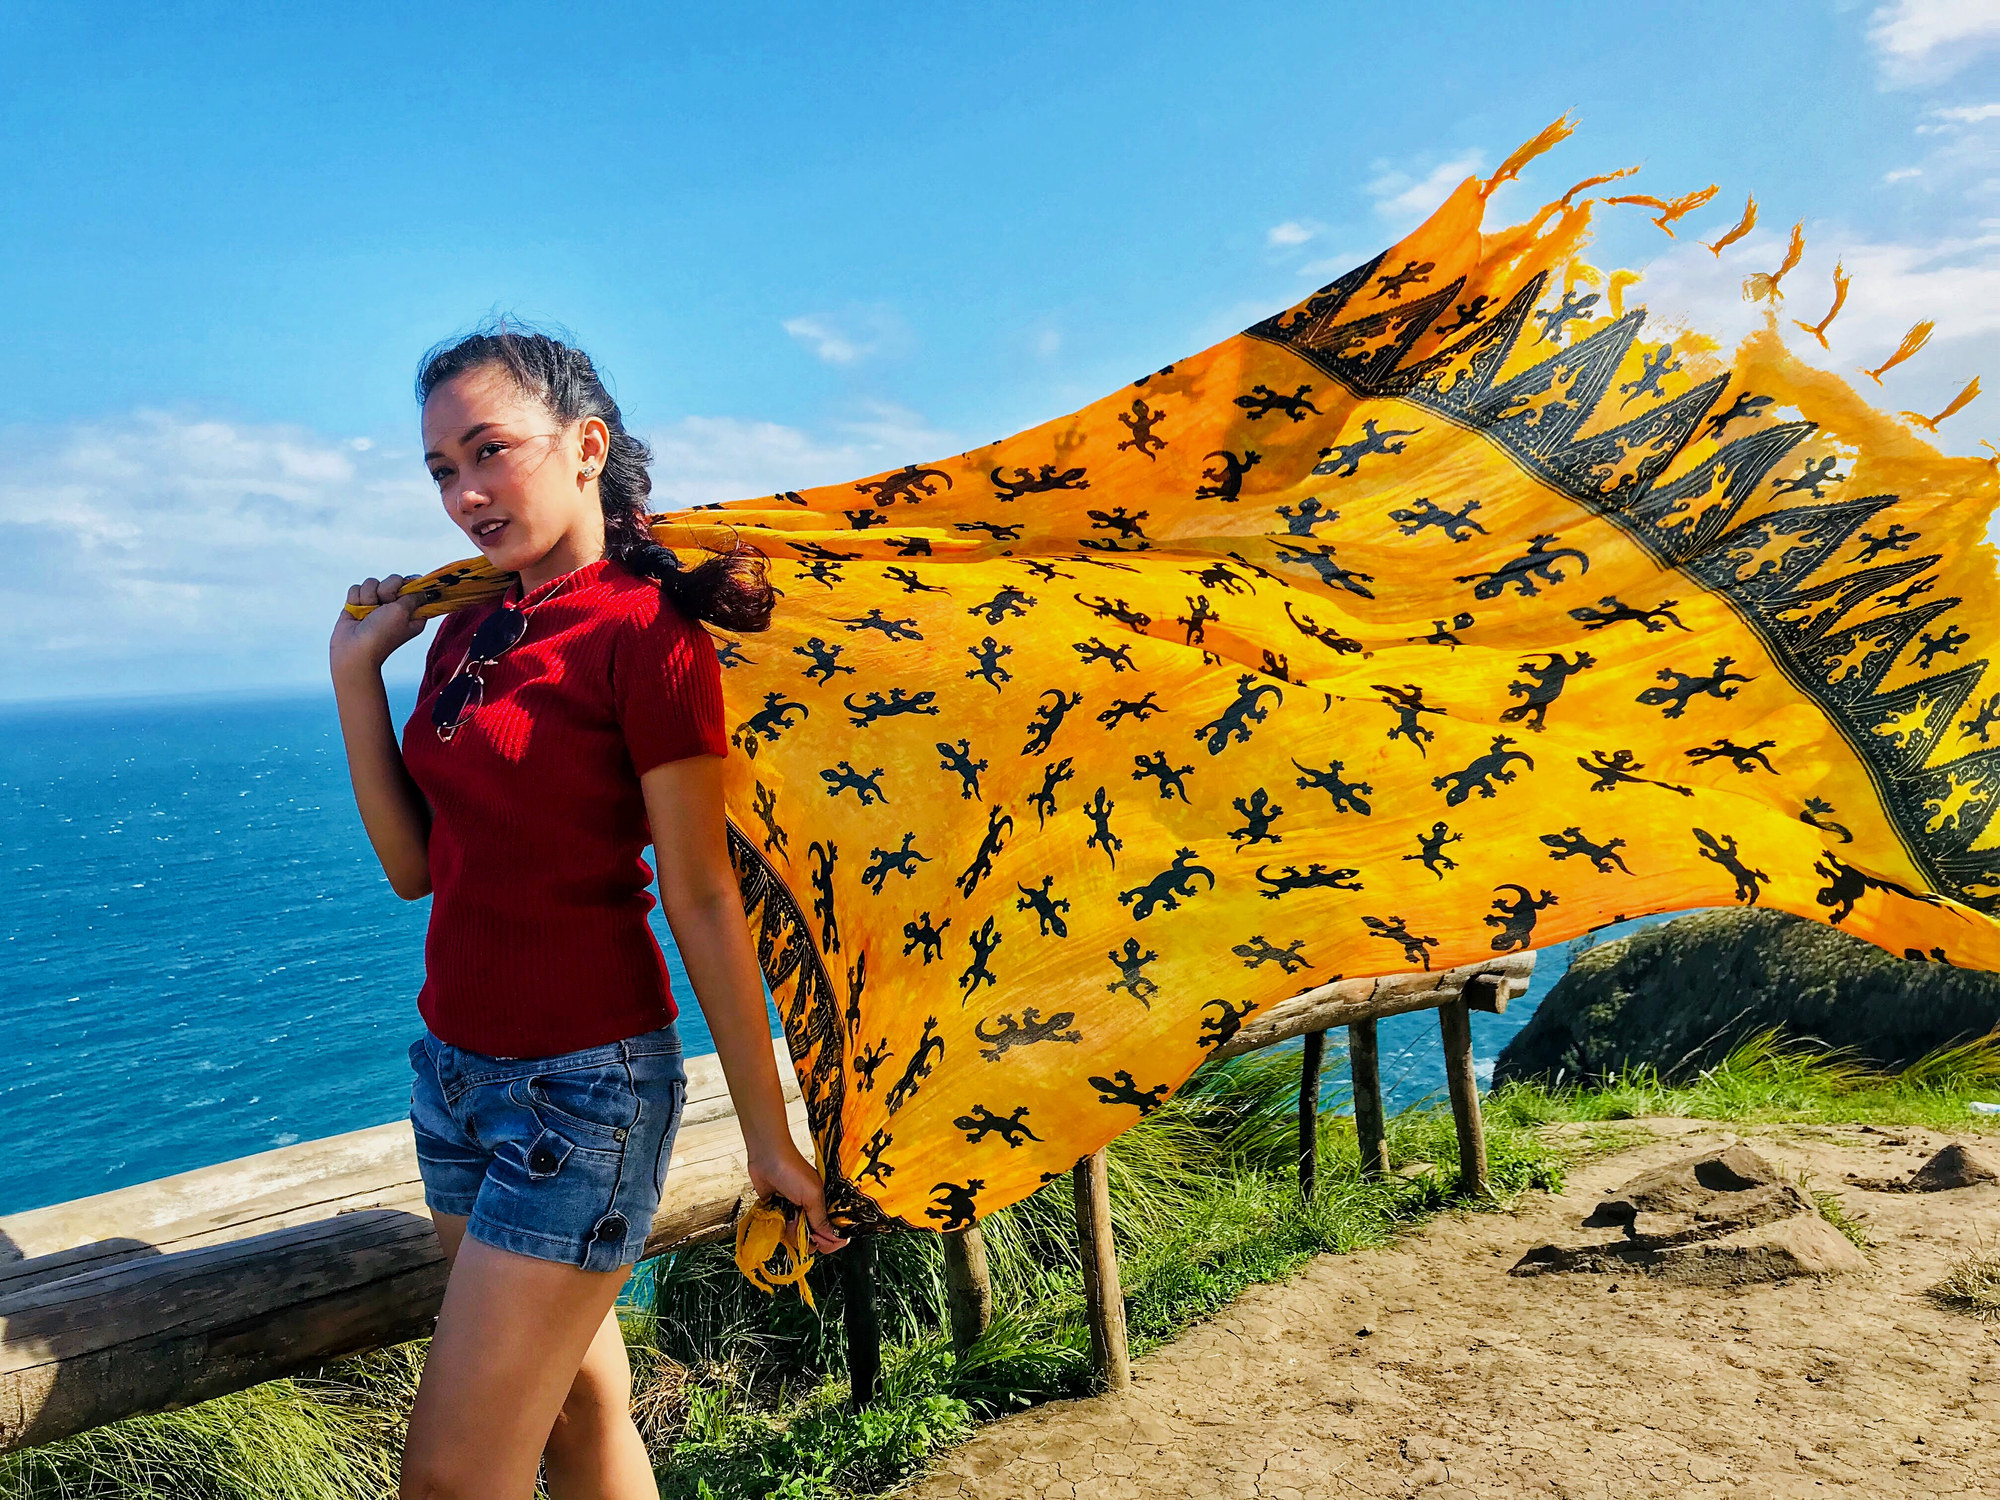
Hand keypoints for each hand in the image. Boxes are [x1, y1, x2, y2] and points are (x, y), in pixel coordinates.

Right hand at [331, 575, 425, 680]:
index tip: (401, 594)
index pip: (414, 586)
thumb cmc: (381, 635)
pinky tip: (358, 614)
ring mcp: (376, 604)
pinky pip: (357, 589)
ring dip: (368, 597)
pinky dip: (355, 600)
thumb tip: (426, 588)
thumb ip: (413, 595)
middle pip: (392, 580)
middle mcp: (395, 607)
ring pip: (371, 583)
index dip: (408, 586)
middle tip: (383, 608)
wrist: (354, 649)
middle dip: (385, 591)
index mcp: (412, 611)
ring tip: (368, 615)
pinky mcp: (359, 604)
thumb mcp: (404, 612)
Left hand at [748, 1138, 847, 1253]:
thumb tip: (833, 1238)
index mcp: (824, 1205)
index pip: (832, 1232)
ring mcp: (794, 1213)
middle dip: (806, 1238)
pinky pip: (781, 1231)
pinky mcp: (778, 1213)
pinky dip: (778, 1230)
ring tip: (785, 1216)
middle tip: (799, 1224)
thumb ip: (820, 1219)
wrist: (765, 1158)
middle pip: (813, 1239)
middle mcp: (810, 1211)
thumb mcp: (811, 1195)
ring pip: (796, 1238)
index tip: (820, 1242)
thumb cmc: (791, 1170)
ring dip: (790, 1233)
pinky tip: (776, 1219)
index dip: (828, 1241)